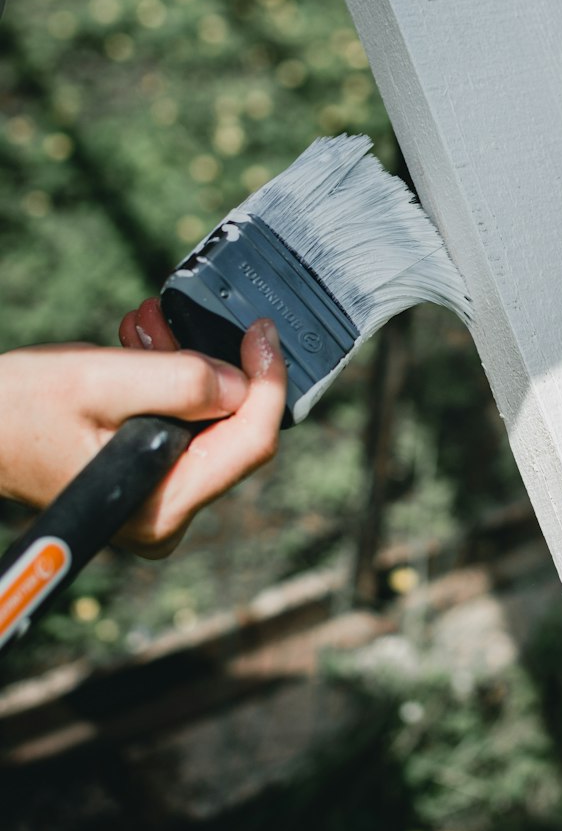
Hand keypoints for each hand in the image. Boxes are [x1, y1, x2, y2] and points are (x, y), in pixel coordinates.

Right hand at [0, 305, 286, 557]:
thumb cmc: (18, 413)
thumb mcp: (101, 381)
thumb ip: (180, 380)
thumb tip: (241, 380)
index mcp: (163, 505)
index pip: (251, 443)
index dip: (267, 381)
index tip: (263, 332)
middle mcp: (169, 513)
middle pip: (232, 429)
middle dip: (212, 364)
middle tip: (177, 317)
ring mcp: (160, 499)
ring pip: (205, 420)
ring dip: (181, 364)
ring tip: (146, 324)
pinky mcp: (150, 479)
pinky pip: (180, 424)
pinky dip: (165, 381)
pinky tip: (140, 346)